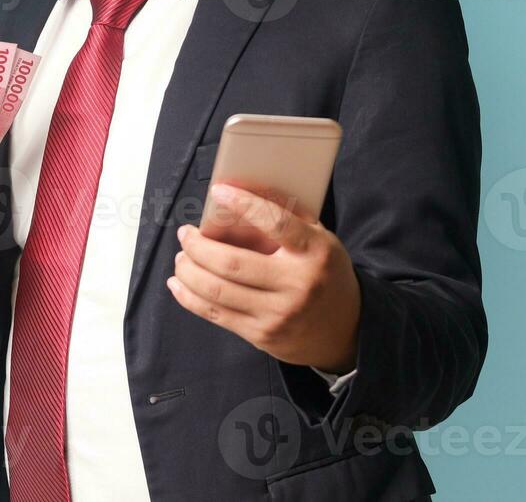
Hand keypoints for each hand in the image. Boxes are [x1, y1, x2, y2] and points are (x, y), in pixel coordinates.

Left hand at [167, 183, 360, 373]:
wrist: (346, 330)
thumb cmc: (323, 273)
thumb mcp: (318, 239)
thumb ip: (286, 217)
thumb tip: (240, 189)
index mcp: (314, 251)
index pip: (276, 222)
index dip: (243, 204)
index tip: (217, 191)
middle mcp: (298, 284)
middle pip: (232, 263)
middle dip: (197, 246)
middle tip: (185, 234)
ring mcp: (278, 314)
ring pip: (218, 291)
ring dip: (189, 271)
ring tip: (181, 257)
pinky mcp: (262, 335)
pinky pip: (216, 314)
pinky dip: (190, 297)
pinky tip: (179, 283)